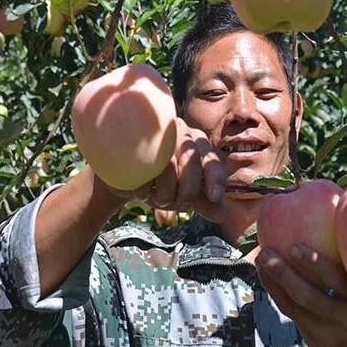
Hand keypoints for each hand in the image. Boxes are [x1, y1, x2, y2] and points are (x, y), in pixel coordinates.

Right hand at [103, 118, 227, 221]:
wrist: (124, 177)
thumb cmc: (160, 184)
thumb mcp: (182, 195)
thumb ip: (203, 202)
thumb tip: (222, 214)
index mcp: (198, 145)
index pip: (211, 161)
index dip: (214, 178)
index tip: (213, 196)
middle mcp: (181, 132)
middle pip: (191, 163)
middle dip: (183, 192)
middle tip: (169, 202)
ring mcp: (156, 132)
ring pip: (167, 165)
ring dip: (161, 192)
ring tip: (152, 195)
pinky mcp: (132, 138)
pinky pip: (141, 167)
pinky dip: (142, 187)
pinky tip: (137, 189)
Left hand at [255, 244, 346, 346]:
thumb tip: (332, 206)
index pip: (338, 280)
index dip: (315, 264)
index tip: (294, 245)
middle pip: (309, 297)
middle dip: (284, 274)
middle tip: (266, 252)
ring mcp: (331, 335)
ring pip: (295, 308)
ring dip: (274, 283)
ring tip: (260, 260)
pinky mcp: (318, 344)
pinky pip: (292, 316)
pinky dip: (277, 295)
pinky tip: (266, 277)